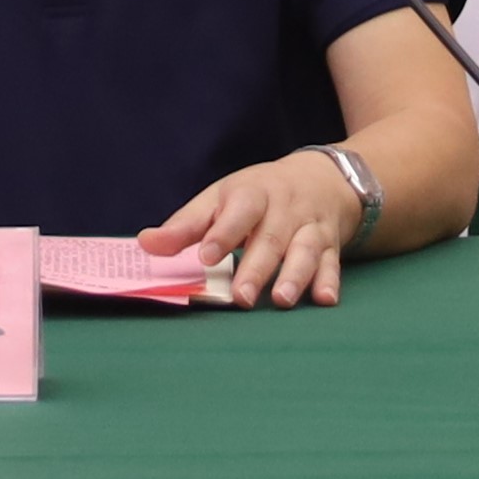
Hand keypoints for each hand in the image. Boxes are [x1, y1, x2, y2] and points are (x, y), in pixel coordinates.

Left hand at [146, 150, 365, 309]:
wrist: (321, 178)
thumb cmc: (257, 195)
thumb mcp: (220, 199)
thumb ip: (187, 225)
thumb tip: (146, 244)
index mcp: (252, 194)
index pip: (238, 211)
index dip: (222, 233)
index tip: (205, 256)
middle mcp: (284, 210)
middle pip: (271, 238)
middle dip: (257, 268)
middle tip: (240, 297)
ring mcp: (310, 227)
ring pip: (305, 250)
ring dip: (295, 276)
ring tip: (282, 300)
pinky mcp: (331, 245)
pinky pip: (333, 263)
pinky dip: (330, 281)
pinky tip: (325, 299)